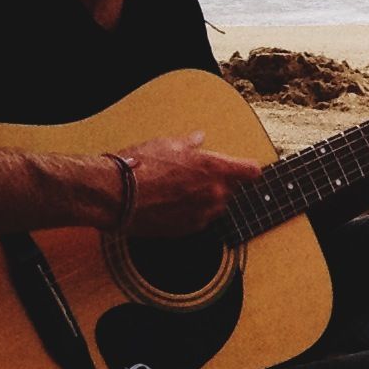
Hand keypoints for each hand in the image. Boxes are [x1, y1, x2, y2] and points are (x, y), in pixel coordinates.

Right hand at [115, 132, 266, 233]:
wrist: (117, 195)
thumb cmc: (142, 166)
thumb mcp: (168, 144)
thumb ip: (190, 144)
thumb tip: (199, 139)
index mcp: (215, 168)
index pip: (251, 171)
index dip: (247, 168)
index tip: (244, 167)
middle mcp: (214, 193)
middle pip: (231, 188)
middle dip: (219, 181)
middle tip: (195, 174)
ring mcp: (203, 214)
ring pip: (216, 205)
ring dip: (207, 198)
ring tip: (180, 189)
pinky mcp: (189, 229)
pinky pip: (200, 219)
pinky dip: (193, 212)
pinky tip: (172, 203)